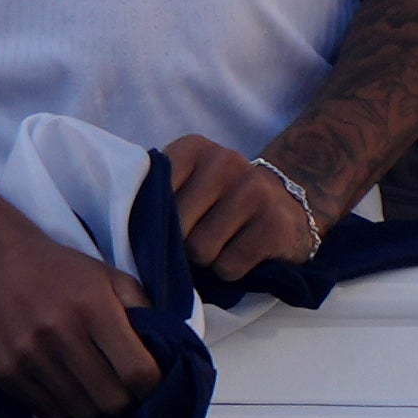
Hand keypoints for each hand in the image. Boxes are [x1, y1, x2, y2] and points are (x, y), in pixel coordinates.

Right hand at [0, 211, 166, 417]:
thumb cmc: (58, 271)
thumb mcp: (109, 276)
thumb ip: (143, 312)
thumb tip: (169, 354)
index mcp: (93, 308)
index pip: (139, 373)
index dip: (152, 387)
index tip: (150, 384)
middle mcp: (59, 334)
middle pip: (111, 401)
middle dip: (124, 400)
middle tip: (120, 387)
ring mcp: (28, 356)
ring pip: (81, 413)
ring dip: (94, 406)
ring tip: (91, 385)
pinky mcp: (5, 372)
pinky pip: (48, 413)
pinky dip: (63, 407)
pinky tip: (64, 384)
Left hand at [162, 132, 324, 288]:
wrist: (286, 204)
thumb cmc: (219, 198)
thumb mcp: (185, 180)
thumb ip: (155, 191)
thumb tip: (132, 228)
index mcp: (193, 147)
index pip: (152, 195)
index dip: (157, 219)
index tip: (170, 219)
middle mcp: (226, 162)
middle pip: (176, 227)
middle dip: (181, 242)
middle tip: (199, 234)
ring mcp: (255, 191)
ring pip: (201, 250)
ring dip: (206, 259)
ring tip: (221, 243)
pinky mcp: (275, 224)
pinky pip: (228, 267)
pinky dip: (229, 270)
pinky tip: (240, 252)